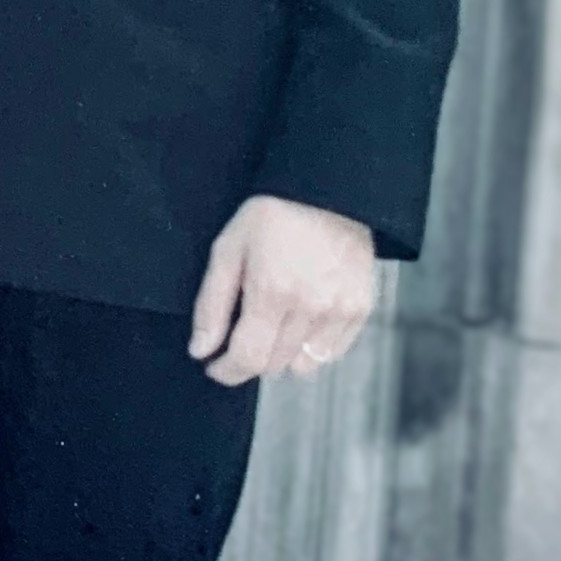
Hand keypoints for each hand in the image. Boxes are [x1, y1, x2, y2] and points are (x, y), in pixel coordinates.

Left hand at [188, 194, 376, 386]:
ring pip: (301, 366)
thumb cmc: (272, 215)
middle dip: (249, 358)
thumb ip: (212, 304)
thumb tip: (201, 350)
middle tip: (241, 335)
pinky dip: (310, 349)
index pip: (247, 359)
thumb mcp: (228, 248)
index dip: (225, 371)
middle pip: (273, 365)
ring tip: (273, 325)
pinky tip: (299, 322)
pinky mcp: (359, 310)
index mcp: (272, 291)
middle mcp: (310, 307)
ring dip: (280, 356)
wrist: (329, 190)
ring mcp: (339, 311)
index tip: (214, 365)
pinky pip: (329, 354)